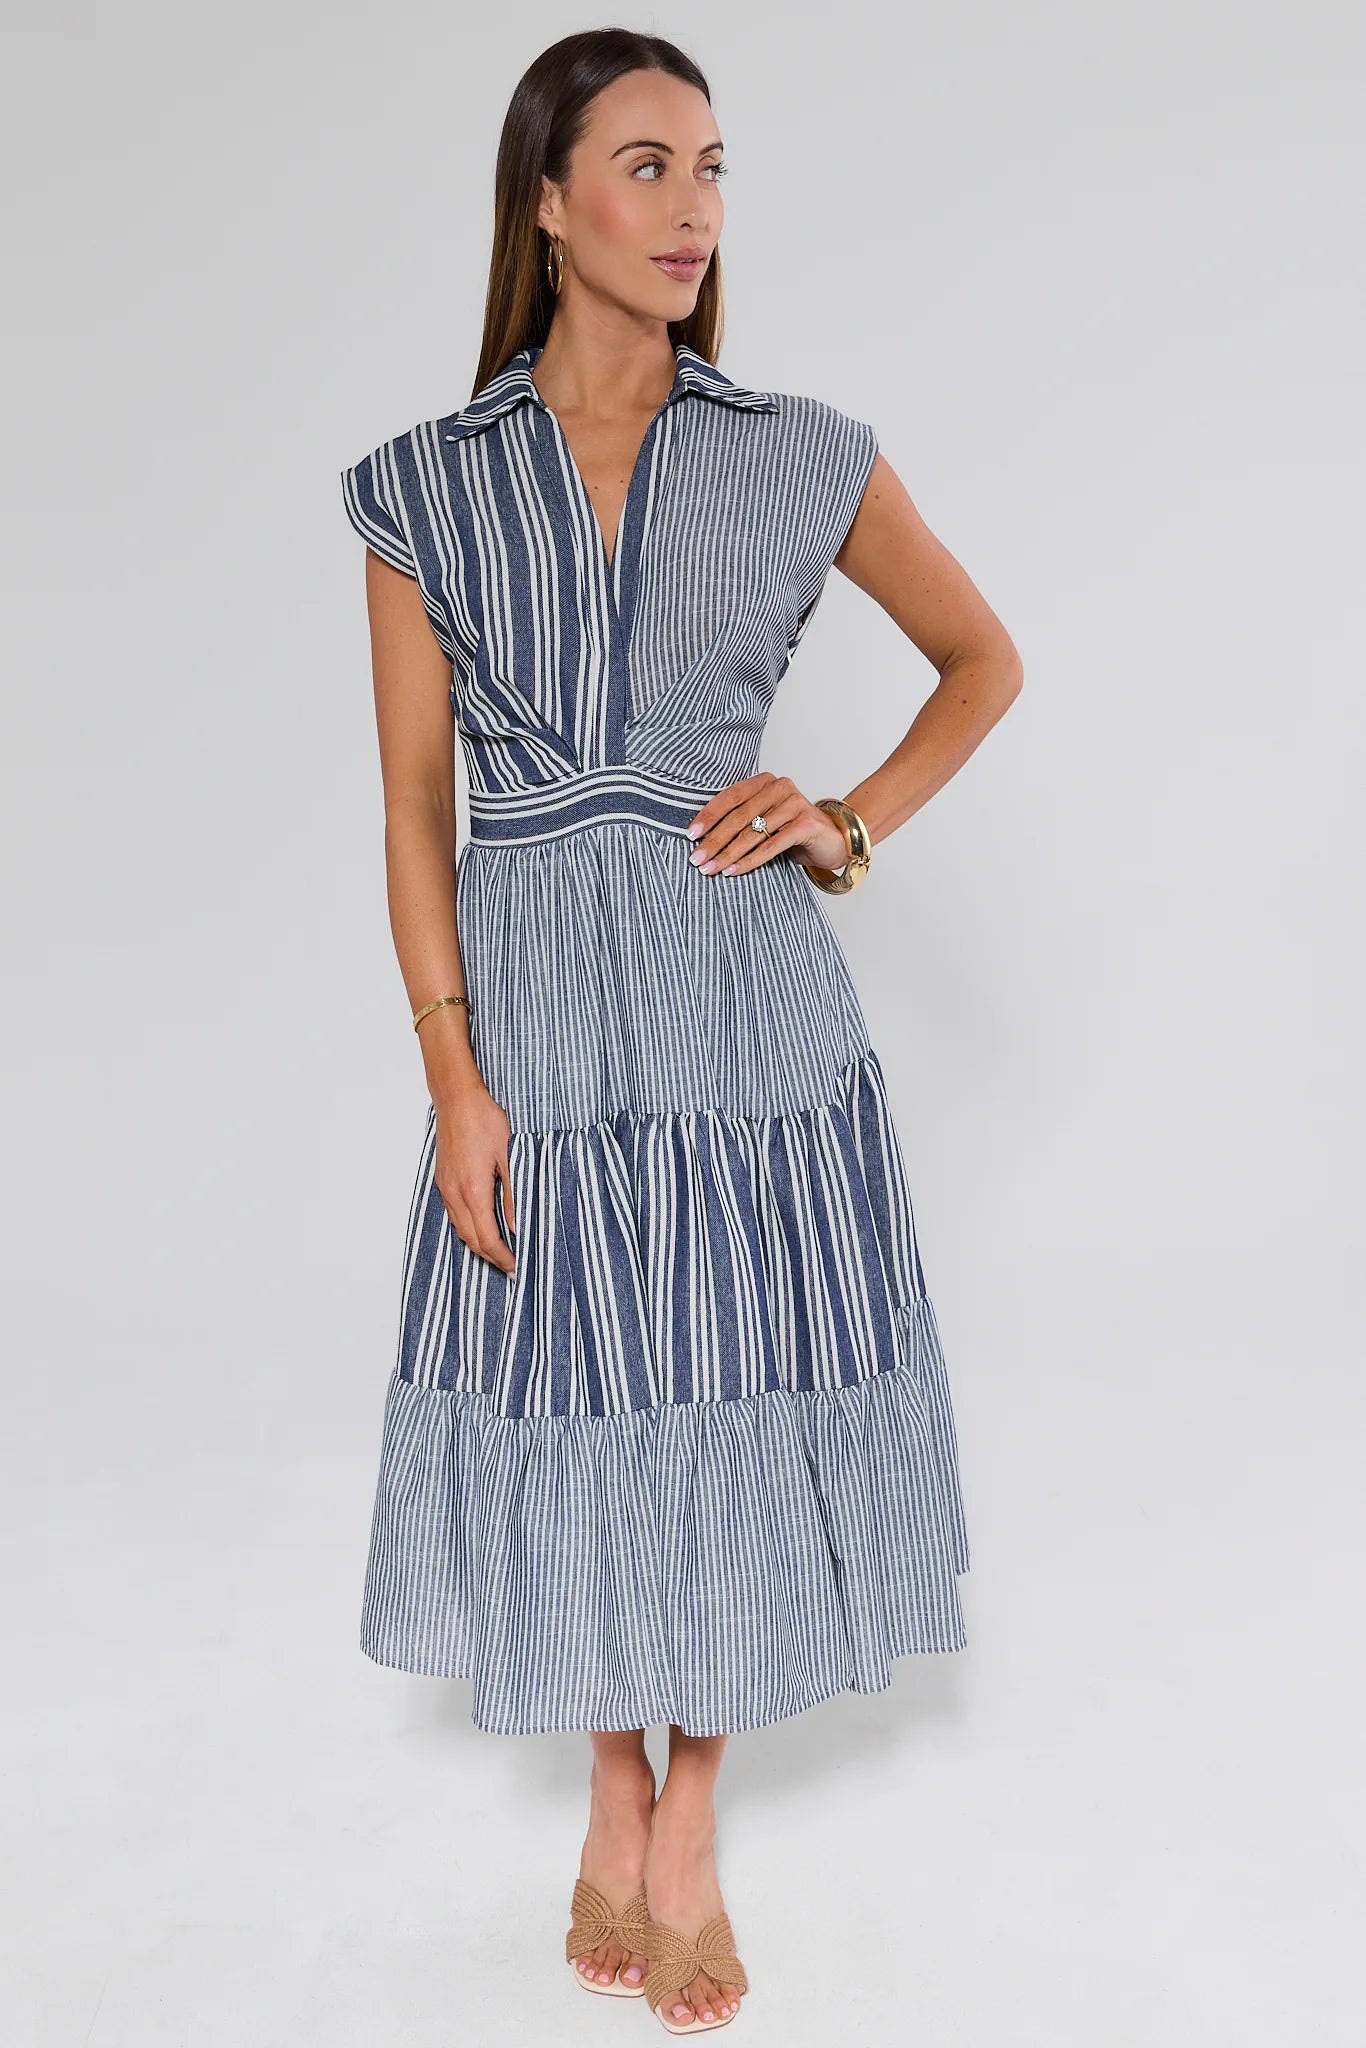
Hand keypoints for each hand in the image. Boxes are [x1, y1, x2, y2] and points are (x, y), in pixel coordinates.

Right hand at [430, 1077, 516, 1274]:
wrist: (456, 1097)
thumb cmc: (484, 1119)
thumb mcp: (509, 1156)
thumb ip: (513, 1194)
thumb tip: (517, 1225)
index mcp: (473, 1190)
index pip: (487, 1238)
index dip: (502, 1257)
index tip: (516, 1268)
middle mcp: (454, 1193)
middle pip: (470, 1239)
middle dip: (491, 1257)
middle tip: (511, 1266)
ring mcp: (445, 1187)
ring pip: (459, 1228)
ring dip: (478, 1244)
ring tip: (499, 1251)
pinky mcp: (442, 1179)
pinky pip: (453, 1214)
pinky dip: (468, 1227)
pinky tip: (482, 1225)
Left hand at [685, 773, 850, 876]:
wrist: (833, 840)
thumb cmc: (792, 831)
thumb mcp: (765, 819)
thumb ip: (741, 819)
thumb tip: (700, 838)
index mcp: (765, 781)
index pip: (730, 796)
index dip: (708, 816)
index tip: (691, 835)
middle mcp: (780, 787)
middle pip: (738, 816)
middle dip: (714, 840)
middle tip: (696, 858)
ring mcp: (794, 803)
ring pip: (752, 832)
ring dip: (728, 854)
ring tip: (711, 869)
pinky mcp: (805, 823)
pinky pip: (771, 845)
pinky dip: (750, 860)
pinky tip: (734, 871)